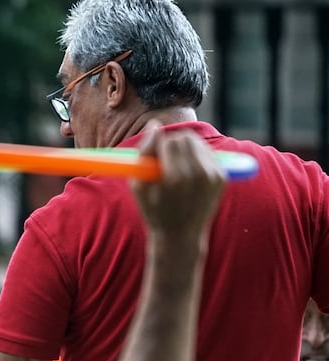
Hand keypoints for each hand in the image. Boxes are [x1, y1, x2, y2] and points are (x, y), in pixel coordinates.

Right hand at [130, 121, 225, 242]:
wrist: (180, 235)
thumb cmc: (153, 210)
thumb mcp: (138, 185)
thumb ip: (144, 153)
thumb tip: (154, 124)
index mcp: (175, 177)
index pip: (170, 140)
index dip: (158, 146)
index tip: (153, 158)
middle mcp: (198, 174)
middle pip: (185, 138)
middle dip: (172, 144)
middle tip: (163, 160)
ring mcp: (213, 176)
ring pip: (197, 143)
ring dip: (184, 149)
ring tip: (175, 168)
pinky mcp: (222, 177)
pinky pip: (207, 154)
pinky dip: (196, 158)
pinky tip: (188, 174)